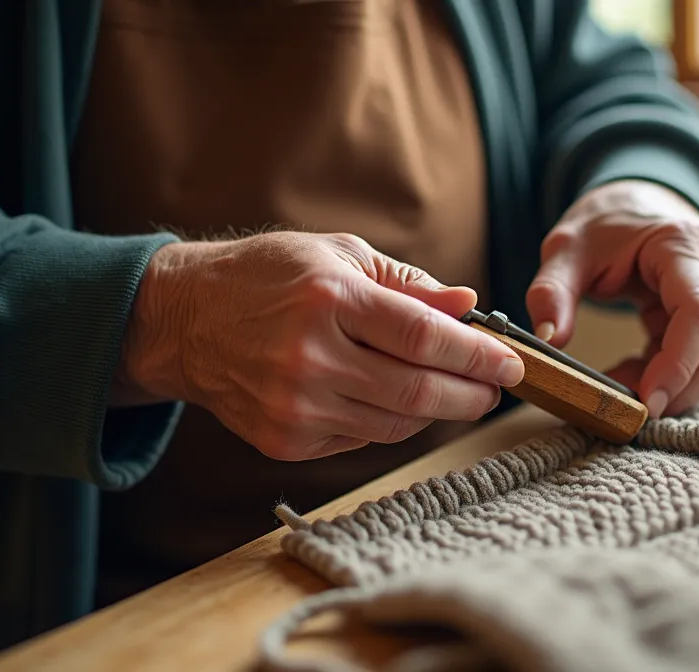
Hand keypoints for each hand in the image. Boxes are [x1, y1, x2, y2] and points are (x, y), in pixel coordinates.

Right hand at [116, 231, 524, 460]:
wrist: (185, 321)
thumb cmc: (268, 277)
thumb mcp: (337, 255)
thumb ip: (407, 283)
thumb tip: (469, 305)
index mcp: (329, 298)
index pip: (424, 338)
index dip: (478, 354)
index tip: (512, 361)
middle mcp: (310, 357)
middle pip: (418, 392)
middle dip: (472, 393)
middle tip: (497, 387)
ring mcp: (295, 406)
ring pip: (396, 425)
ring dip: (438, 411)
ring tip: (456, 391)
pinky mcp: (285, 441)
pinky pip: (362, 439)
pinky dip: (391, 422)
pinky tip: (395, 399)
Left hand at [526, 180, 698, 418]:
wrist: (632, 202)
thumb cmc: (602, 224)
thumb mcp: (565, 248)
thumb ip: (551, 291)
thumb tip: (549, 340)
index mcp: (684, 244)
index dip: (679, 364)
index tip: (645, 402)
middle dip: (680, 387)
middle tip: (629, 411)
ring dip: (676, 385)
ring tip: (622, 389)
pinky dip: (671, 374)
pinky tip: (634, 376)